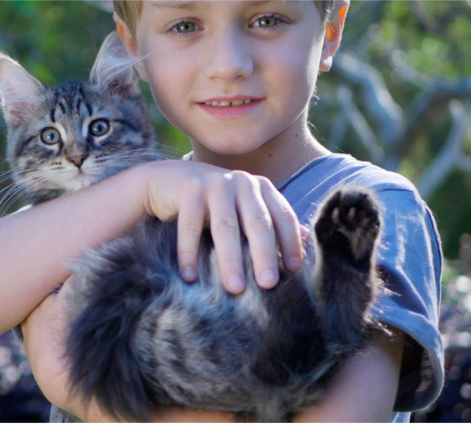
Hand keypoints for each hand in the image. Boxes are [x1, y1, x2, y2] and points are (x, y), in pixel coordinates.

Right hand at [140, 160, 306, 292]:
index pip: (283, 216)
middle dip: (264, 255)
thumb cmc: (209, 203)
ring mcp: (214, 183)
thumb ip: (270, 221)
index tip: (293, 271)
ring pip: (226, 226)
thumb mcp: (242, 209)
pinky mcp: (188, 187)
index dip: (291, 243)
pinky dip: (189, 252)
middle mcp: (241, 182)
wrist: (164, 181)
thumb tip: (306, 237)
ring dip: (230, 260)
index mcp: (260, 188)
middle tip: (268, 285)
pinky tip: (190, 276)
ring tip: (234, 288)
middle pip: (258, 223)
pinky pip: (190, 225)